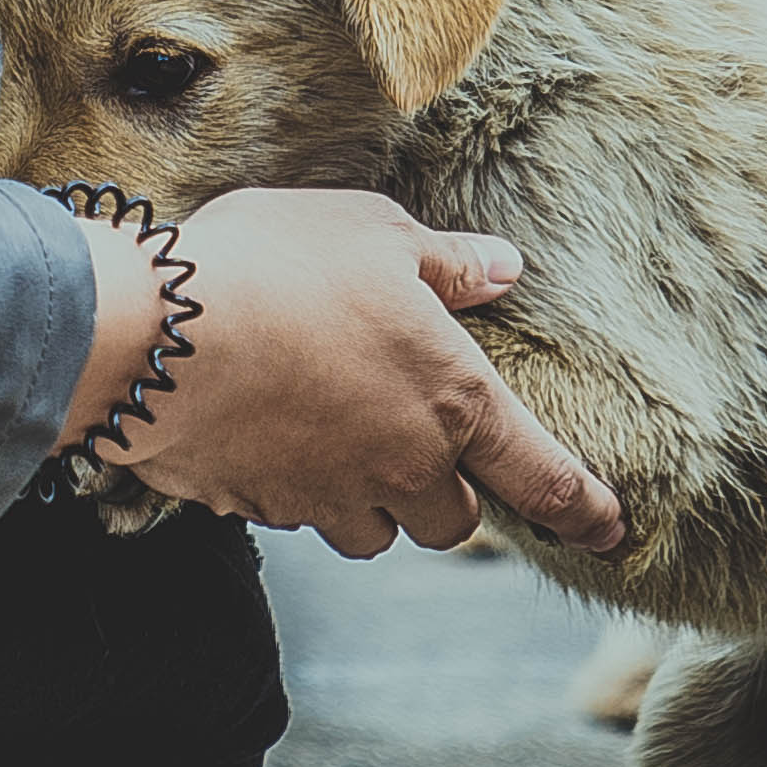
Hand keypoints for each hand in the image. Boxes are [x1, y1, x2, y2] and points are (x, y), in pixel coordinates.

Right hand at [64, 187, 620, 559]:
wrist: (153, 333)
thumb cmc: (275, 266)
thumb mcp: (374, 232)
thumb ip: (446, 263)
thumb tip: (502, 270)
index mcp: (455, 401)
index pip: (545, 478)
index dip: (587, 511)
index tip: (612, 533)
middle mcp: (404, 465)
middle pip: (453, 522)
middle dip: (446, 494)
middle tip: (417, 443)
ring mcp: (329, 496)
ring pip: (374, 530)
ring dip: (370, 500)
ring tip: (333, 435)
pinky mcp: (262, 509)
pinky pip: (296, 514)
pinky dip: (295, 487)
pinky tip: (263, 427)